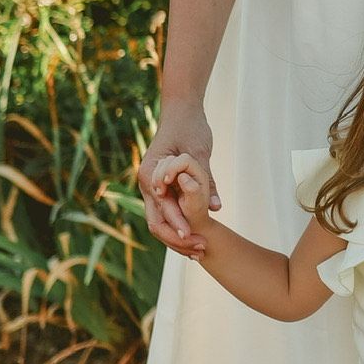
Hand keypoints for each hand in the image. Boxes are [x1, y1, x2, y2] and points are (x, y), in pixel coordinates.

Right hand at [139, 108, 217, 255]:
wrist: (182, 112)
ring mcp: (153, 188)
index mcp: (150, 174)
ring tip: (199, 252)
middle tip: (200, 251)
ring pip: (160, 222)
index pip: (162, 208)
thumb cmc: (190, 127)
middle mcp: (147, 184)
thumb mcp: (200, 152)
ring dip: (177, 238)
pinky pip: (167, 214)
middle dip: (177, 239)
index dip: (178, 225)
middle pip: (157, 222)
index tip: (193, 237)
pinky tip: (195, 240)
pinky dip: (179, 227)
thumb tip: (216, 207)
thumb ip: (206, 181)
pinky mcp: (162, 190)